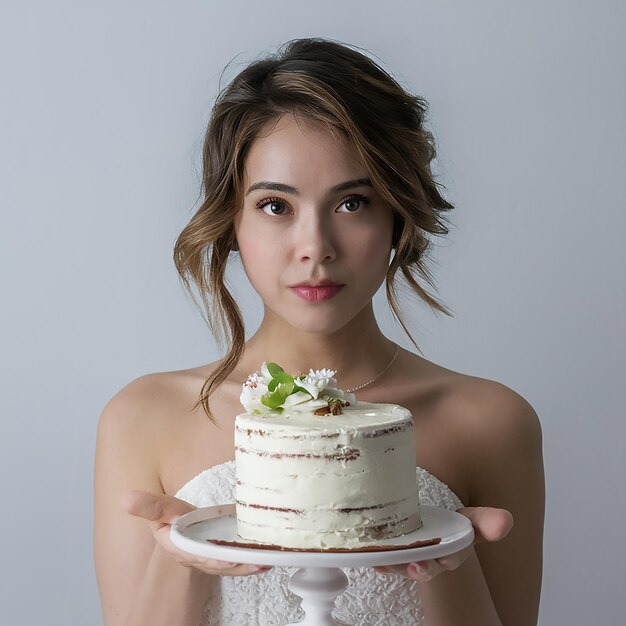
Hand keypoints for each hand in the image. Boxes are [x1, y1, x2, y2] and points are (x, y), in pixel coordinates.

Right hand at [122, 490, 271, 576]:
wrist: (185, 526)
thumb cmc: (173, 518)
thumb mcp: (162, 509)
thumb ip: (149, 506)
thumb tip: (126, 499)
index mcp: (181, 546)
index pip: (195, 554)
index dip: (211, 558)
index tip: (227, 559)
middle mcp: (199, 556)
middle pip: (218, 562)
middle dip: (237, 564)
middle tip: (257, 561)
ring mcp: (215, 557)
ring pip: (232, 564)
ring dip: (249, 564)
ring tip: (267, 560)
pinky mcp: (228, 553)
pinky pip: (240, 559)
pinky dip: (254, 560)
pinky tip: (269, 556)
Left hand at [373, 507, 512, 581]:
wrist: (430, 520)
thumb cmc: (453, 523)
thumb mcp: (472, 519)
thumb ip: (487, 521)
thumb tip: (507, 520)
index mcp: (451, 552)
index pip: (450, 558)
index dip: (444, 560)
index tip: (439, 560)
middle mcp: (430, 558)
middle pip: (425, 566)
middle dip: (420, 568)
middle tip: (415, 566)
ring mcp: (410, 556)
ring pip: (402, 565)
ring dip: (394, 566)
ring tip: (384, 564)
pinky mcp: (392, 552)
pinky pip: (385, 559)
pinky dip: (377, 559)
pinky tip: (371, 558)